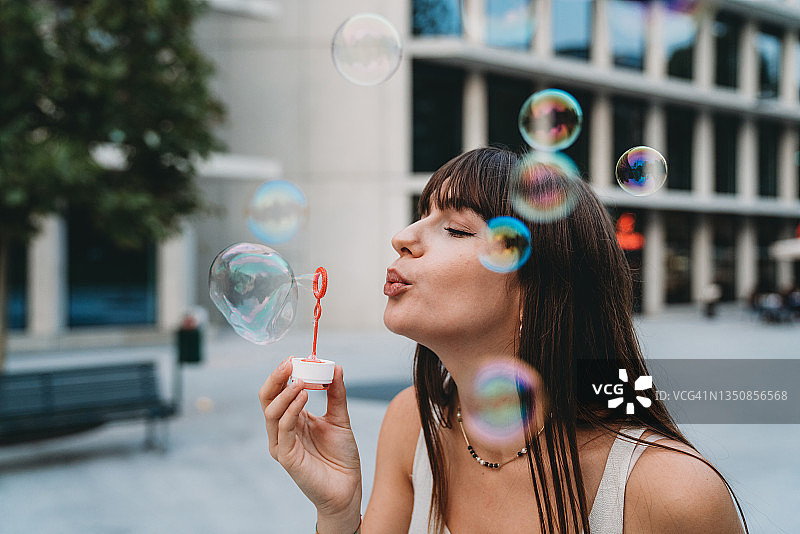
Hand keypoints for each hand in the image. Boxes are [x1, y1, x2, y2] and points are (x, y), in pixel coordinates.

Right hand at [259, 359, 361, 520]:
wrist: (348, 488)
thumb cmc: (341, 456)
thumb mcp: (340, 418)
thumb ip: (336, 394)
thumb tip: (335, 367)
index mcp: (293, 418)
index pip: (278, 391)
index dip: (283, 373)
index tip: (296, 357)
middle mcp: (283, 429)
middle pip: (267, 398)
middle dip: (276, 378)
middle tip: (290, 362)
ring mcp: (282, 443)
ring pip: (272, 412)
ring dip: (285, 393)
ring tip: (300, 380)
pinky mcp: (286, 457)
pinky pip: (283, 429)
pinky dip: (291, 410)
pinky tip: (303, 398)